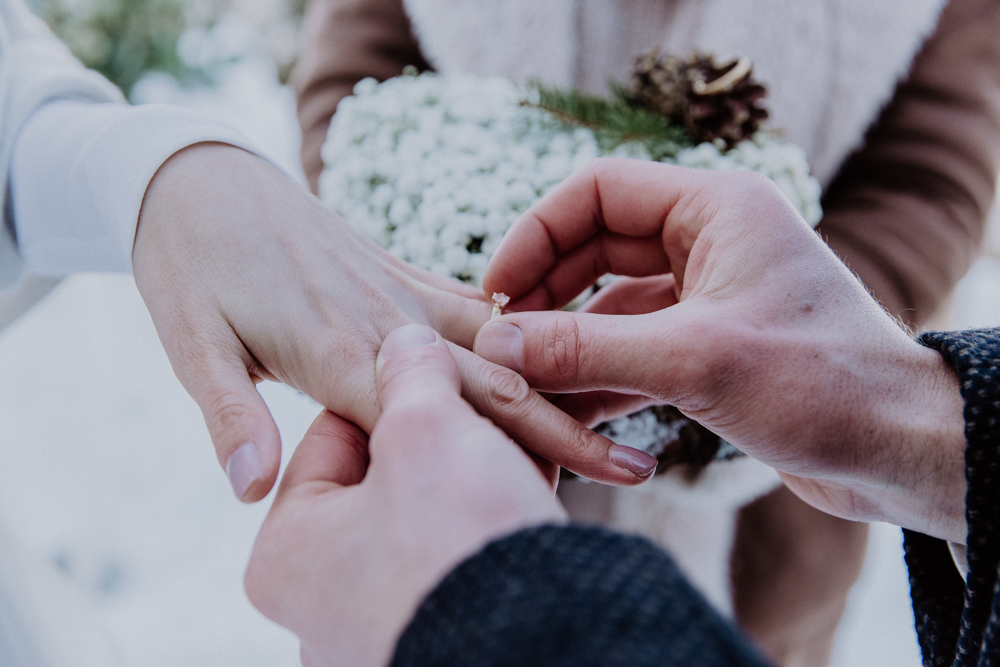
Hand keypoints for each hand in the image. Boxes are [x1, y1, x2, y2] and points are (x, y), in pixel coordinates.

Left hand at [133, 144, 650, 501]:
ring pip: (499, 343)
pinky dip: (520, 336)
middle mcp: (387, 319)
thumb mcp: (191, 344)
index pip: (448, 413)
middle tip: (633, 465)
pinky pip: (474, 306)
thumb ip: (231, 415)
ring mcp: (399, 291)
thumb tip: (249, 490)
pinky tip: (555, 355)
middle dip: (566, 425)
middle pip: (495, 380)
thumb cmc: (190, 266)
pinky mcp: (401, 273)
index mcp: (341, 349)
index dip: (523, 446)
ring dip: (558, 381)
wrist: (201, 180)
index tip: (588, 475)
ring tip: (619, 416)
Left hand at [244, 324, 565, 666]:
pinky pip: (457, 550)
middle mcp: (322, 593)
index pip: (337, 432)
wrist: (539, 648)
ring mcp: (376, 619)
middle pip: (387, 475)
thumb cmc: (461, 541)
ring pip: (430, 511)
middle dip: (446, 432)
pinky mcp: (434, 629)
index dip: (400, 386)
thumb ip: (410, 376)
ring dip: (476, 469)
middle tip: (488, 397)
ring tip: (519, 439)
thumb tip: (409, 344)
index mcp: (290, 547)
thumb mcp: (426, 432)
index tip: (447, 359)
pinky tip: (529, 480)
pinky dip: (488, 513)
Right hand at [474, 158, 967, 541]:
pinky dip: (598, 375)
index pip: (597, 192)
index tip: (495, 290)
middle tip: (500, 339)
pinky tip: (564, 410)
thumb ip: (585, 349)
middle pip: (595, 246)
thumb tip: (495, 345)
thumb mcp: (692, 361)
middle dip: (544, 291)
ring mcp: (707, 295)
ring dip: (566, 341)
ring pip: (610, 303)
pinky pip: (633, 348)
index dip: (536, 235)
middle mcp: (709, 241)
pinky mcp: (708, 347)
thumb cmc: (822, 385)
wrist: (898, 450)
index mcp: (715, 208)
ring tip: (522, 382)